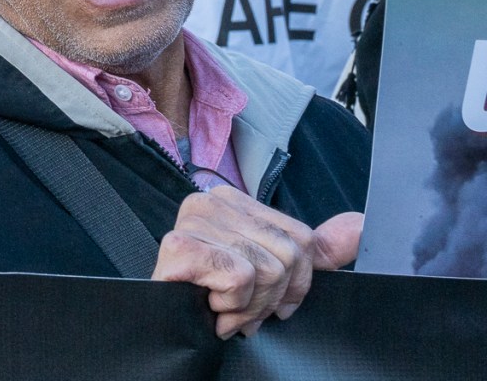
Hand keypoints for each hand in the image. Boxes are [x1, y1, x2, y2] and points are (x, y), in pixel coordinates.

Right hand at [150, 189, 351, 337]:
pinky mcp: (179, 245)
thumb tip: (362, 225)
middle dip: (270, 298)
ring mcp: (193, 220)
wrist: (161, 322)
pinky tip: (207, 305)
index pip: (301, 239)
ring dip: (247, 307)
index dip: (296, 283)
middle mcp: (211, 201)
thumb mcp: (269, 270)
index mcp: (234, 202)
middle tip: (241, 309)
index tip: (267, 299)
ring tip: (223, 309)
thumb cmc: (211, 296)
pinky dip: (230, 304)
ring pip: (265, 270)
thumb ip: (314, 249)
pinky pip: (239, 277)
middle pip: (287, 256)